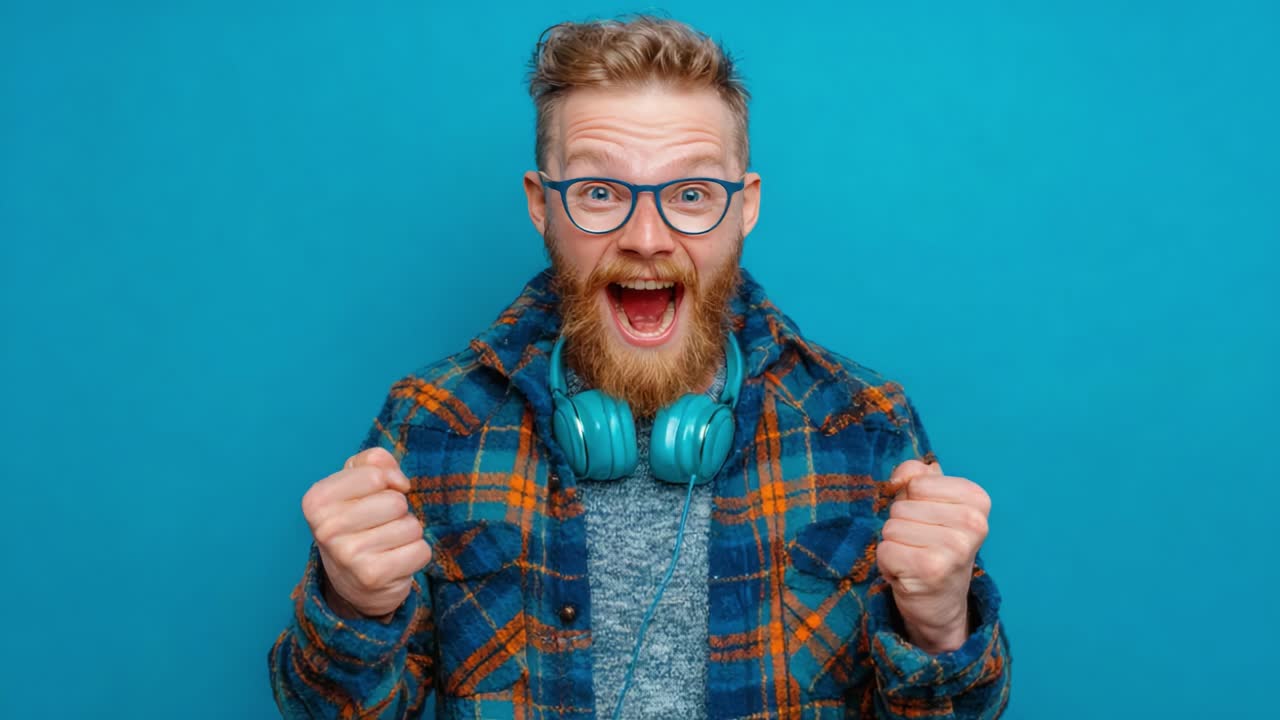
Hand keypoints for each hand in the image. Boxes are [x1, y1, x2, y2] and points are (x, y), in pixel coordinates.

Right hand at [301, 447, 431, 620]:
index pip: (375, 475)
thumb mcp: (356, 483)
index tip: (374, 497)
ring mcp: (348, 555)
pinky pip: (420, 550)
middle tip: (379, 526)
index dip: (387, 482)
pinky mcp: (373, 576)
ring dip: (407, 534)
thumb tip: (399, 481)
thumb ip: (374, 462)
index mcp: (318, 500)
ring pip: (412, 526)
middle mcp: (327, 529)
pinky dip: (416, 554)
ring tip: (386, 545)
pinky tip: (395, 561)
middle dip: (398, 511)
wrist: (352, 582)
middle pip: (396, 501)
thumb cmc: (358, 522)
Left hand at [876, 459, 989, 652]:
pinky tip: (908, 573)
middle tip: (922, 546)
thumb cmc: (935, 545)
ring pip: (891, 528)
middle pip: (901, 506)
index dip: (913, 501)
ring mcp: (954, 547)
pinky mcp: (930, 569)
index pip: (918, 481)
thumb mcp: (931, 504)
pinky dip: (888, 564)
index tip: (931, 523)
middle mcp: (972, 523)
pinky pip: (885, 550)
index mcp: (977, 500)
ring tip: (915, 559)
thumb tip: (899, 478)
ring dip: (895, 546)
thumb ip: (916, 476)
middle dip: (903, 526)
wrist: (943, 603)